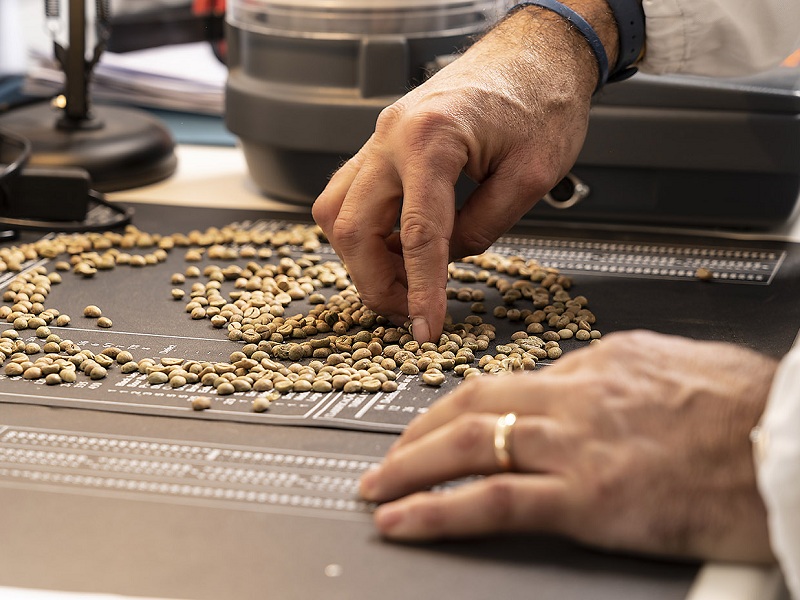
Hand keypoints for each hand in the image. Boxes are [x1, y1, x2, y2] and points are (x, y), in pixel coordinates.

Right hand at [312, 7, 605, 341]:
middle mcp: (391, 136)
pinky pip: (347, 195)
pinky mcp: (381, 145)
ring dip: (362, 258)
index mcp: (431, 140)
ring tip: (404, 280)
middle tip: (411, 311)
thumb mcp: (531, 176)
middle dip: (377, 282)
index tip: (427, 329)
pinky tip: (395, 246)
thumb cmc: (542, 100)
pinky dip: (364, 231)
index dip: (421, 291)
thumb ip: (483, 228)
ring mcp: (379, 138)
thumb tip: (445, 262)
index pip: (417, 235)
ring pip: (336, 212)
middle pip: (354, 227)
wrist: (535, 53)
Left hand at [359, 330, 777, 562]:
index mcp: (596, 364)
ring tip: (378, 489)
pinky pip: (491, 501)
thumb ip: (613, 376)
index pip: (507, 383)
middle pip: (471, 404)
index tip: (438, 425)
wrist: (790, 441)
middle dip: (419, 431)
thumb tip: (576, 386)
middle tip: (389, 456)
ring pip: (468, 445)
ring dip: (411, 468)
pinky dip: (437, 510)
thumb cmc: (748, 408)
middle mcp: (574, 396)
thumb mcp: (672, 367)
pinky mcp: (586, 498)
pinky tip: (405, 520)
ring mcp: (575, 445)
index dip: (460, 407)